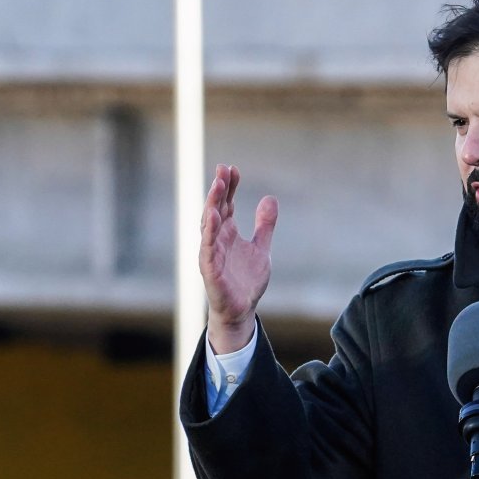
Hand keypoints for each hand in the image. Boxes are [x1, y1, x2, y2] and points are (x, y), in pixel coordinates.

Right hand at [199, 164, 277, 352]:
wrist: (242, 309)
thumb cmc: (247, 280)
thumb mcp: (262, 247)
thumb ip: (265, 225)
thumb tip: (270, 198)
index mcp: (228, 233)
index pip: (226, 204)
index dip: (229, 187)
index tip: (233, 169)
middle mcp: (217, 239)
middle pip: (216, 208)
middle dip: (219, 189)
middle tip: (223, 169)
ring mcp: (211, 253)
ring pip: (208, 224)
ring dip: (212, 204)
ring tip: (218, 185)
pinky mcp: (210, 268)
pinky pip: (208, 247)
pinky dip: (209, 231)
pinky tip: (213, 216)